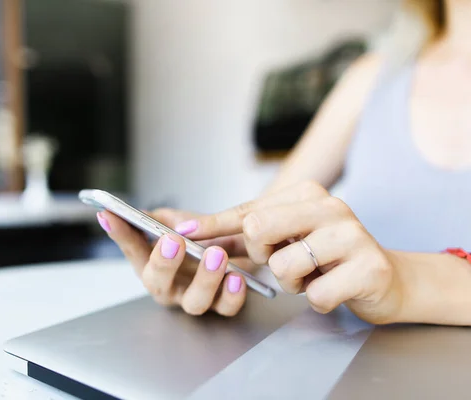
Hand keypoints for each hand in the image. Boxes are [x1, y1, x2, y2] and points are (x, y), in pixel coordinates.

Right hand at [97, 208, 256, 315]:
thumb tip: (121, 212)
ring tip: (216, 255)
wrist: (233, 248)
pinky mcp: (222, 305)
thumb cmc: (197, 238)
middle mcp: (168, 286)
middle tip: (173, 241)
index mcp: (151, 265)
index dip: (120, 233)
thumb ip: (151, 220)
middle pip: (158, 283)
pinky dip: (232, 295)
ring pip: (195, 301)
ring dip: (205, 279)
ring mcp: (194, 298)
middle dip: (163, 263)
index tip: (111, 215)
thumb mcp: (172, 223)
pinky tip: (236, 277)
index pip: (130, 247)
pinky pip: (226, 307)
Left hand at [178, 181, 405, 324]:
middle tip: (284, 258)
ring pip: (283, 267)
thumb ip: (239, 233)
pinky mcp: (368, 268)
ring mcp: (352, 235)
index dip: (212, 224)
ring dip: (292, 282)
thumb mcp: (284, 238)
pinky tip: (333, 289)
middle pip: (258, 230)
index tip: (182, 232)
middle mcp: (330, 206)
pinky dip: (316, 300)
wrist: (384, 278)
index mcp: (306, 193)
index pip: (247, 210)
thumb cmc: (325, 257)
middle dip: (261, 255)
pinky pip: (314, 295)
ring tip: (314, 274)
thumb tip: (186, 226)